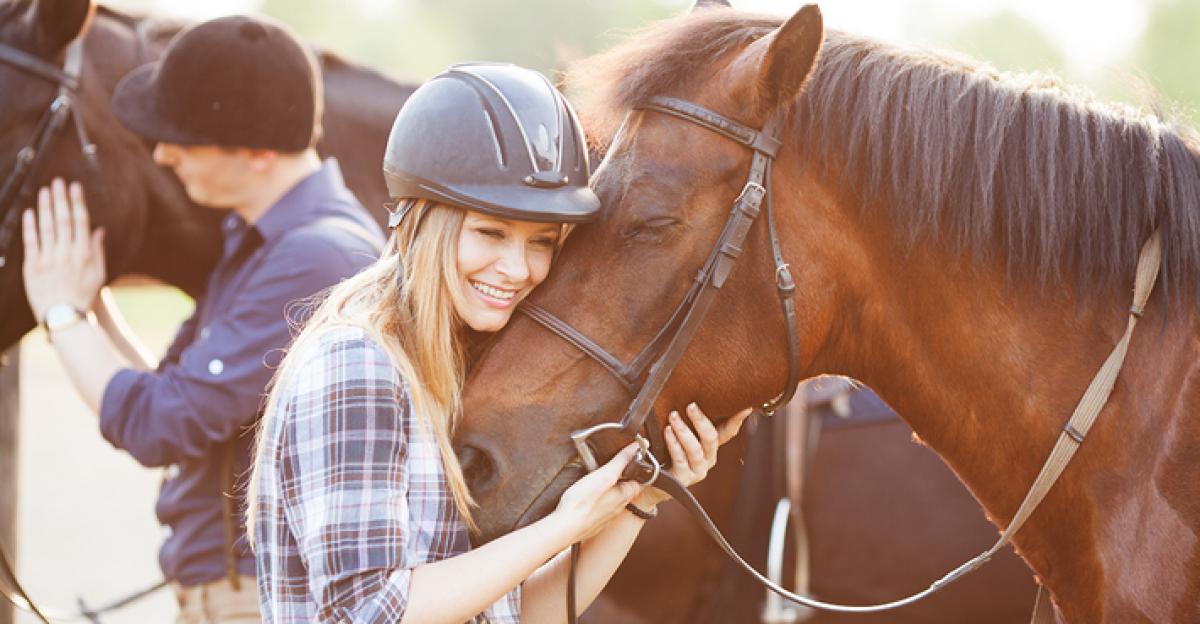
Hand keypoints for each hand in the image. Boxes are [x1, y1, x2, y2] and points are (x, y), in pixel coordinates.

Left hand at [21, 178, 105, 321]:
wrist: (64, 317)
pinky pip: (31, 243)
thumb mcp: (98, 274)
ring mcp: (49, 259)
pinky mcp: (33, 267)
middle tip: (58, 181)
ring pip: (46, 228)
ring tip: (44, 191)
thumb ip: (97, 250)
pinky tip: (29, 212)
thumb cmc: (83, 295)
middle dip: (60, 199)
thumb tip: (99, 229)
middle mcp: (67, 253)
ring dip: (45, 207)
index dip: (77, 202)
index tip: (75, 186)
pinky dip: (30, 227)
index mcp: (84, 254)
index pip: (80, 221)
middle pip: (63, 220)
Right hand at [553, 443, 643, 541]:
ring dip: (608, 491)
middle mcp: (618, 508)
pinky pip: (600, 510)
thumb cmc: (582, 502)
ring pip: (613, 500)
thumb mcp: (604, 475)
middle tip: (610, 468)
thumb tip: (636, 447)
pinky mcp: (595, 523)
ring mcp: (606, 517)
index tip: (630, 461)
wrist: (565, 528)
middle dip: (620, 479)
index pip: (640, 481)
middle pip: (626, 490)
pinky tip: (587, 498)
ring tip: (597, 481)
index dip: (636, 470)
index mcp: (625, 496)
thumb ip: (621, 461)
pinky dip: (597, 502)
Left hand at [634, 404, 751, 508]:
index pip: (728, 431)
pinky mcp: (684, 478)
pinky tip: (667, 431)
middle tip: (690, 406)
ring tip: (673, 416)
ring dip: (683, 430)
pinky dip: (673, 443)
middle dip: (701, 420)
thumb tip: (691, 397)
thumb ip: (690, 422)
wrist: (653, 481)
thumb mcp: (681, 435)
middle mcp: (708, 458)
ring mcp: (697, 470)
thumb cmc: (668, 452)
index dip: (738, 419)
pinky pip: (680, 458)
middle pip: (711, 438)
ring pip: (695, 448)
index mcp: (711, 446)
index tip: (746, 406)